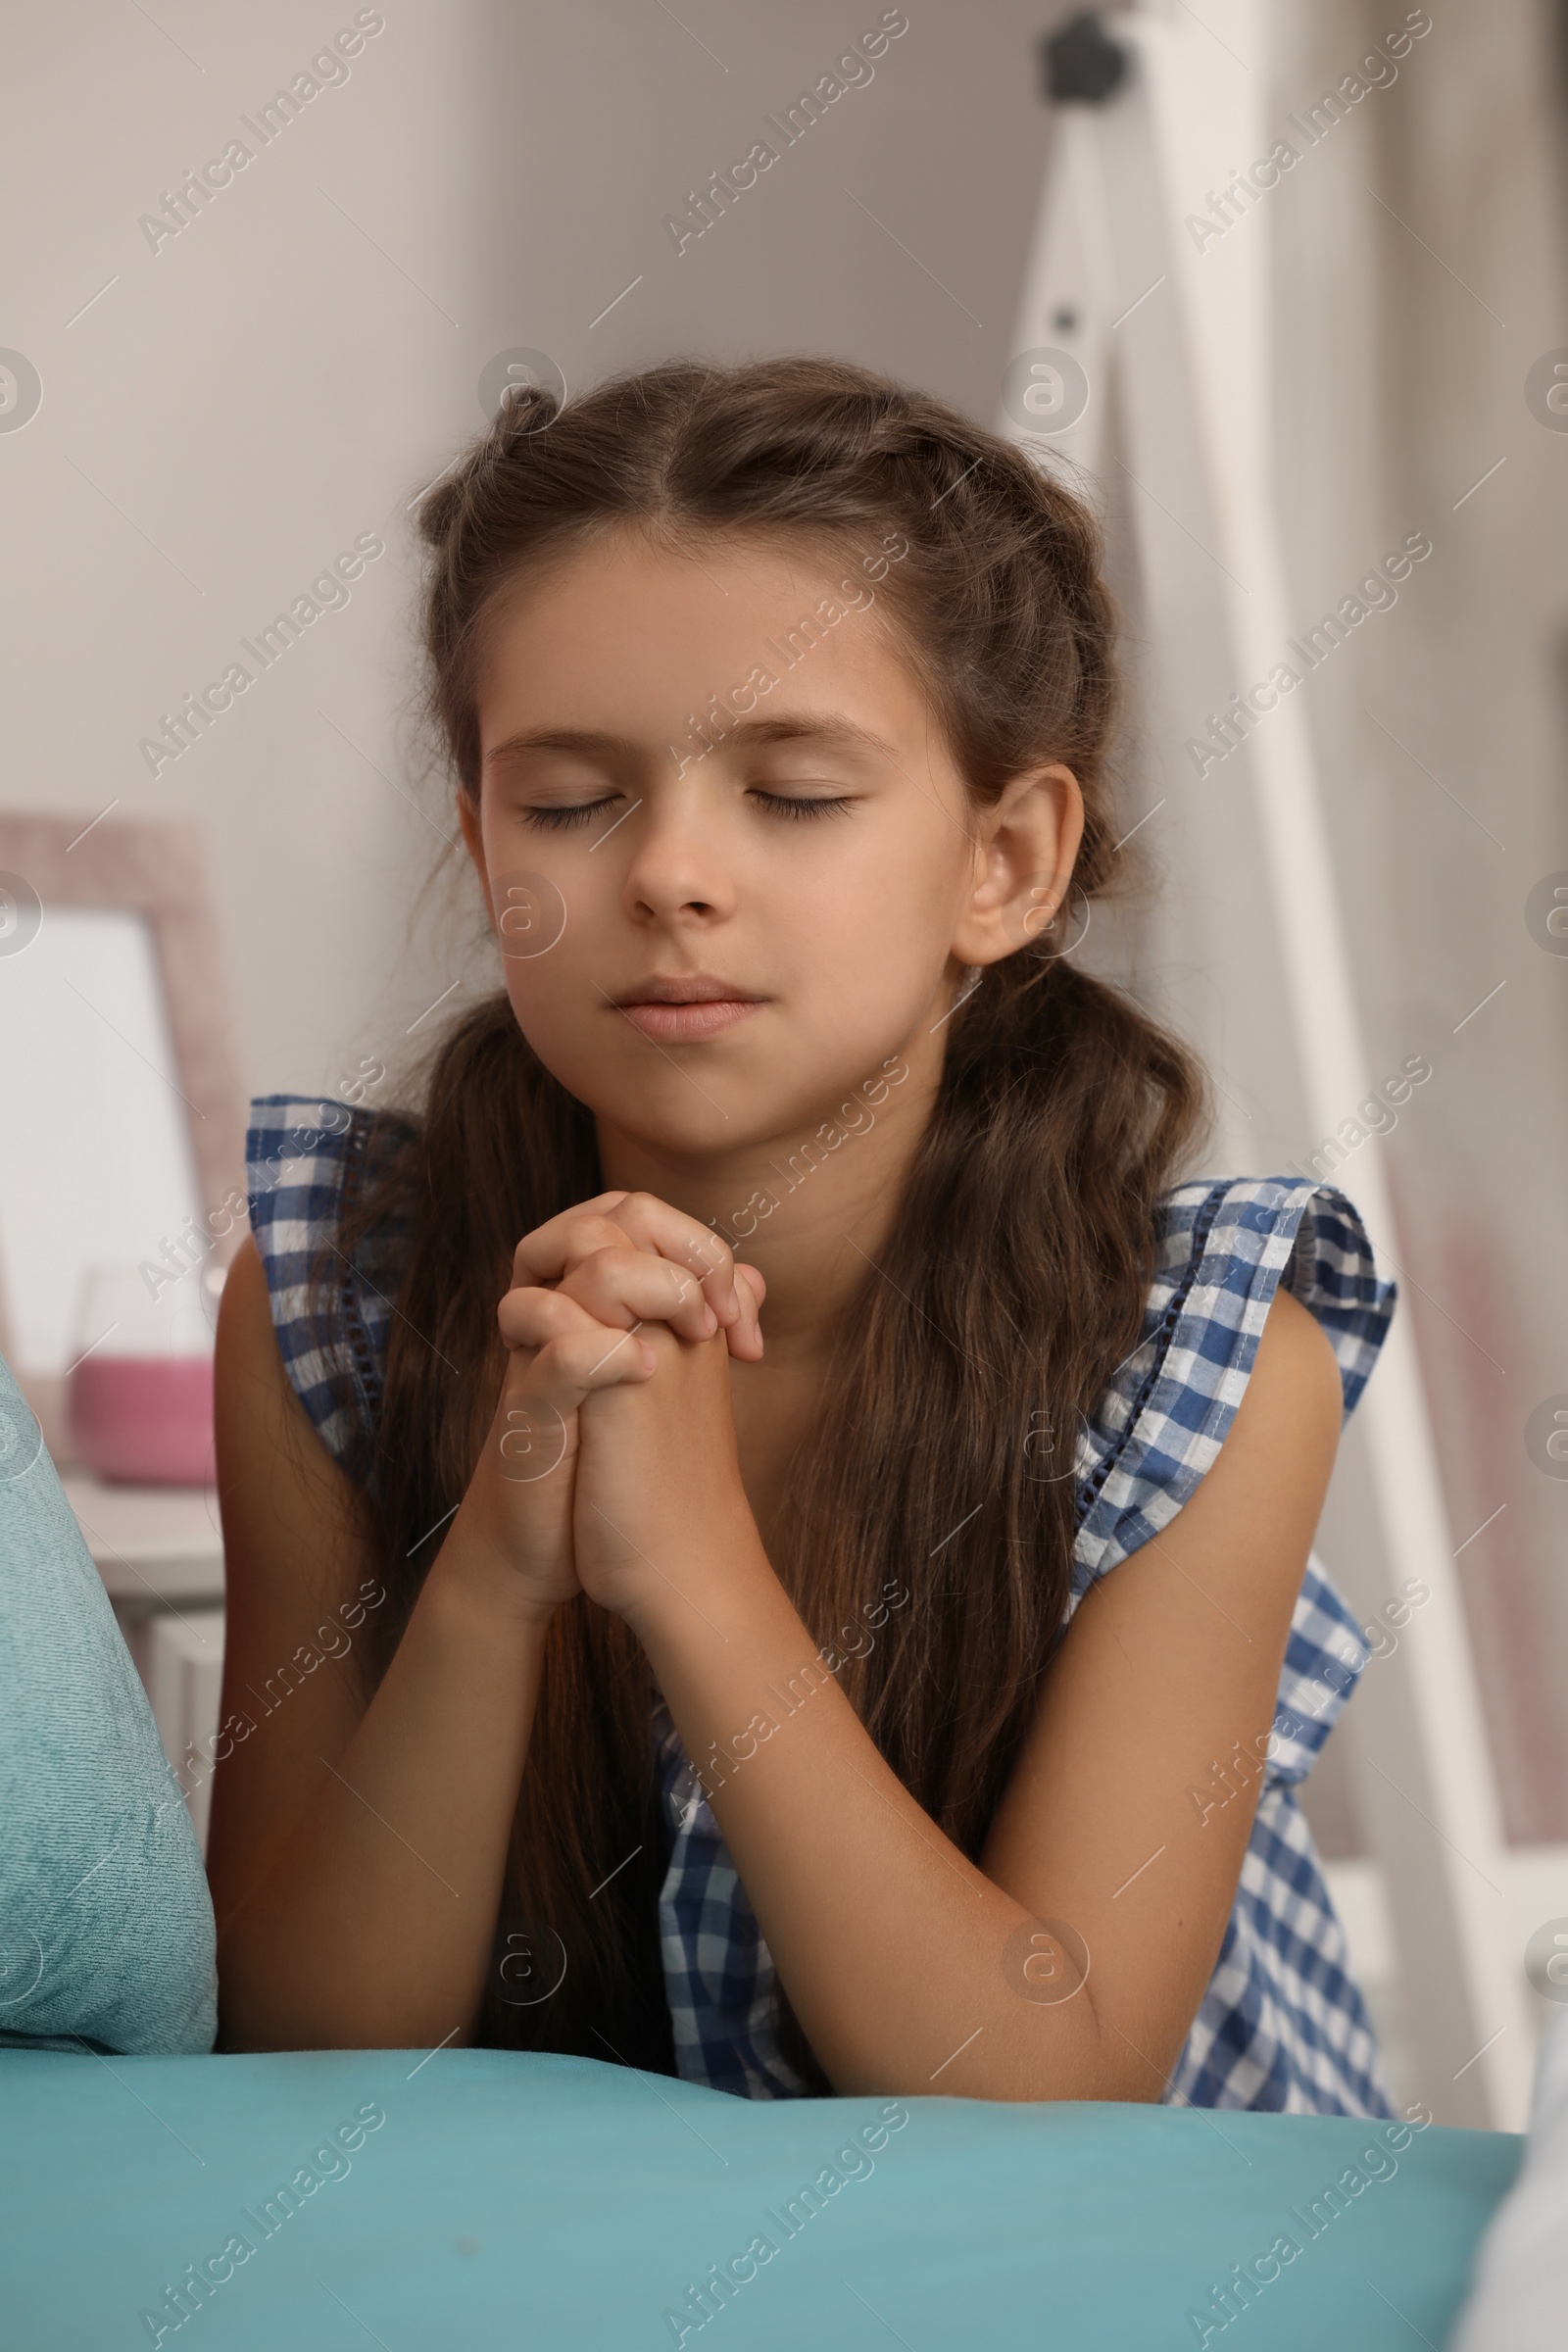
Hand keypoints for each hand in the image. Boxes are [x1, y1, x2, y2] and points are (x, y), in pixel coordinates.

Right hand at [452, 1192, 763, 1621]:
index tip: (741, 1321)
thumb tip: (755, 1279)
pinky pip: (559, 1351)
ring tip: (698, 1336)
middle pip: (605, 1220)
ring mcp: (537, 1353)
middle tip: (718, 1320)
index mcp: (585, 1297)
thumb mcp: (658, 1379)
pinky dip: (609, 1351)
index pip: (638, 1214)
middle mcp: (555, 1310)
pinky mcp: (527, 1408)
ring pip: (581, 1265)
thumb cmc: (605, 1459)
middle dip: (680, 1254)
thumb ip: (693, 1322)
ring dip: (655, 1285)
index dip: (701, 1248)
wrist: (546, 1544)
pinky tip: (649, 1370)